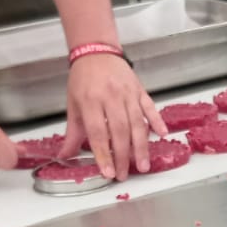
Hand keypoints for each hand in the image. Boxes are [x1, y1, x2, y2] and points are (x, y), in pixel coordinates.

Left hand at [62, 53, 166, 179]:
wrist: (96, 51)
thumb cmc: (83, 80)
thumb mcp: (73, 105)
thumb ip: (72, 133)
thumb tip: (64, 156)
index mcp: (90, 101)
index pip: (98, 133)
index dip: (103, 154)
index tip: (107, 172)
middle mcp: (111, 97)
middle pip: (120, 131)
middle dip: (123, 156)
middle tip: (124, 175)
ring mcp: (128, 93)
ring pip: (137, 123)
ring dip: (141, 147)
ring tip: (143, 166)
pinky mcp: (140, 89)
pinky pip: (150, 107)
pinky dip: (157, 121)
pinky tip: (161, 135)